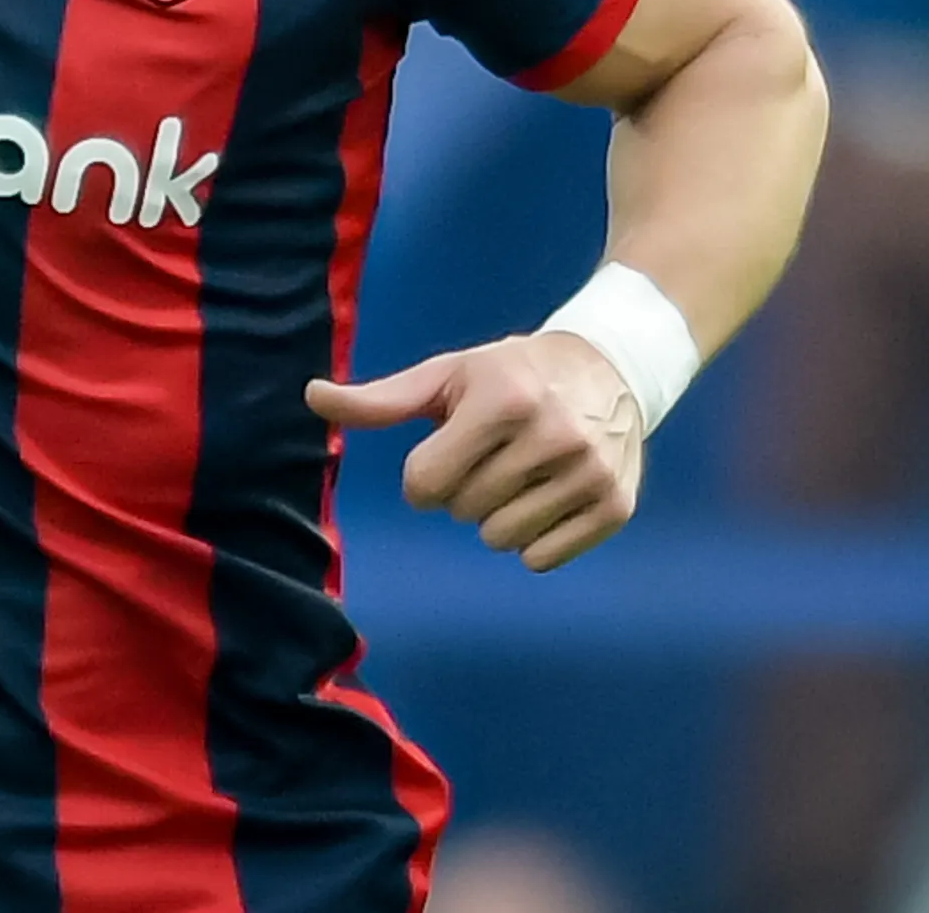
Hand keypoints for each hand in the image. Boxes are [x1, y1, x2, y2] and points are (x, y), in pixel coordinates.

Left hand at [307, 332, 646, 571]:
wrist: (611, 369)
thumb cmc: (511, 374)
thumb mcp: (448, 375)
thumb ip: (381, 399)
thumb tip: (312, 397)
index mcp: (503, 401)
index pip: (426, 483)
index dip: (423, 477)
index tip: (443, 454)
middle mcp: (552, 436)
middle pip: (463, 512)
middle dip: (464, 491)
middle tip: (491, 457)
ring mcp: (589, 473)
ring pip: (501, 540)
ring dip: (497, 517)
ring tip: (520, 475)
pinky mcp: (615, 506)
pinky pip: (542, 559)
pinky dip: (534, 540)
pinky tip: (547, 497)